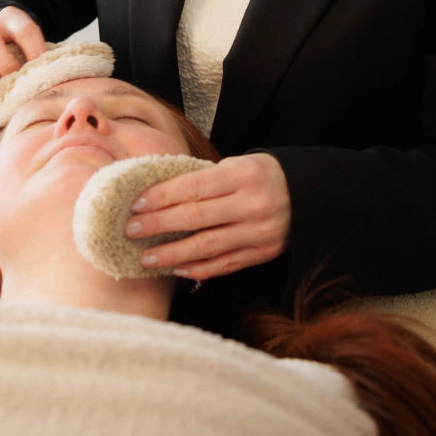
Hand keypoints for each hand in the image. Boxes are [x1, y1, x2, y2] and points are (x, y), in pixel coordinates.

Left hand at [124, 153, 289, 280]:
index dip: (161, 196)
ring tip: (147, 258)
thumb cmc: (258, 175)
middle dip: (159, 225)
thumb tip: (156, 195)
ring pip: (208, 247)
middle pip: (196, 217)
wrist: (305, 193)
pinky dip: (199, 269)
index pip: (193, 187)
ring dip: (173, 254)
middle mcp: (252, 204)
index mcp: (243, 175)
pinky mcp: (263, 254)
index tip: (136, 204)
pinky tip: (178, 270)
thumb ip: (203, 180)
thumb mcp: (236, 165)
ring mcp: (259, 232)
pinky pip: (225, 265)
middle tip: (130, 230)